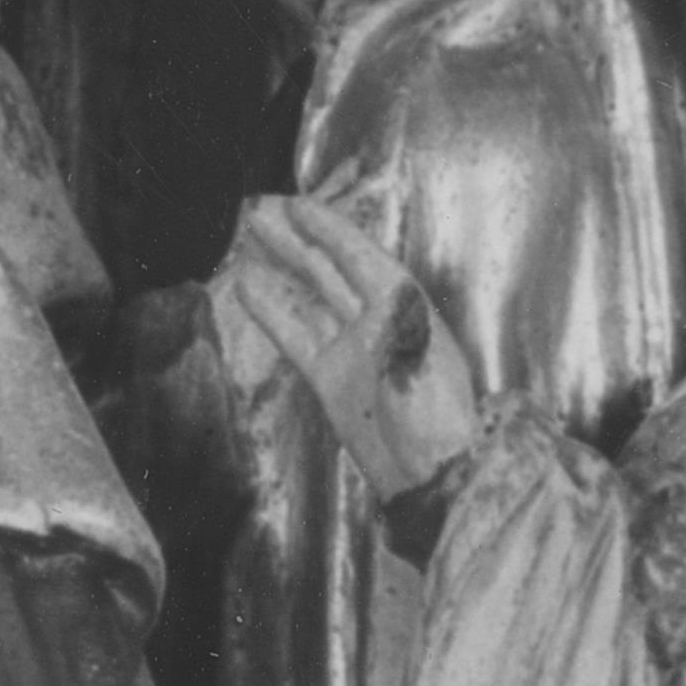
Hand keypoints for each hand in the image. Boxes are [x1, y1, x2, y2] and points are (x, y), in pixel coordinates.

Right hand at [218, 193, 483, 505]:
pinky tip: (248, 290)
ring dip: (285, 268)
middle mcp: (377, 323)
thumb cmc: (436, 423)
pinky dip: (273, 312)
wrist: (430, 480)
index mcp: (405, 312)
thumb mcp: (424, 368)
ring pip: (313, 297)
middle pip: (333, 270)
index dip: (330, 230)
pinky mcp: (332, 380)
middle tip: (263, 210)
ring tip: (252, 238)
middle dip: (301, 240)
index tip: (298, 205)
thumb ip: (404, 330)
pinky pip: (297, 336)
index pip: (361, 258)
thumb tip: (391, 293)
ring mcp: (352, 350)